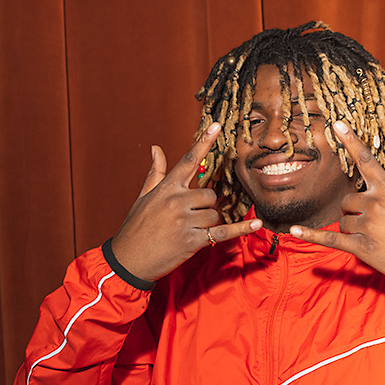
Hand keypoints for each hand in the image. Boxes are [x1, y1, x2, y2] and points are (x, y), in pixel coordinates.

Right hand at [111, 123, 261, 280]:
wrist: (128, 259)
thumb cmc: (136, 227)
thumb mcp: (143, 197)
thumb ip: (155, 172)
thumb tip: (156, 148)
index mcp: (166, 188)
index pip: (188, 160)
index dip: (203, 142)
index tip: (216, 125)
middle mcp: (176, 201)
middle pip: (210, 195)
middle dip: (206, 206)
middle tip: (190, 218)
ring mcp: (185, 221)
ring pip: (215, 214)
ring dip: (208, 223)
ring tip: (188, 231)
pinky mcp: (193, 240)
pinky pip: (223, 232)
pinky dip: (241, 229)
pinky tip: (257, 223)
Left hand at [290, 121, 384, 282]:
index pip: (366, 159)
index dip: (351, 140)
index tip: (337, 124)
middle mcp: (375, 204)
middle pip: (348, 199)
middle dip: (354, 209)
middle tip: (372, 222)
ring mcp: (367, 225)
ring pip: (343, 220)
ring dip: (351, 227)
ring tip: (373, 237)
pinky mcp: (361, 247)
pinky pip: (331, 239)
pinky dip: (311, 235)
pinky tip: (295, 230)